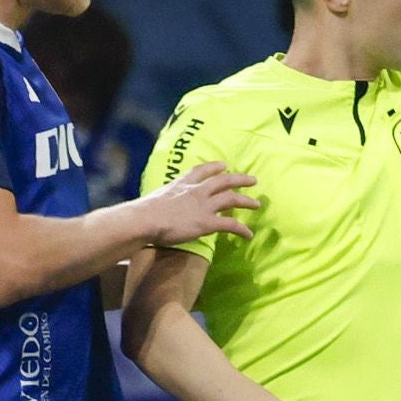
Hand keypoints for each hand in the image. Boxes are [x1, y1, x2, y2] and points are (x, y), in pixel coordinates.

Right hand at [134, 159, 260, 243]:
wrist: (145, 219)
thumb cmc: (144, 212)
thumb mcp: (155, 198)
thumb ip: (162, 201)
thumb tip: (154, 208)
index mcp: (182, 184)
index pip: (201, 170)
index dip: (214, 167)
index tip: (223, 165)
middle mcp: (196, 191)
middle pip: (223, 181)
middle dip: (239, 179)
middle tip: (253, 180)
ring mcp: (204, 206)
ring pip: (232, 199)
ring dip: (246, 201)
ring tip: (257, 204)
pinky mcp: (207, 222)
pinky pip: (231, 225)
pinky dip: (242, 229)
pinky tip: (249, 235)